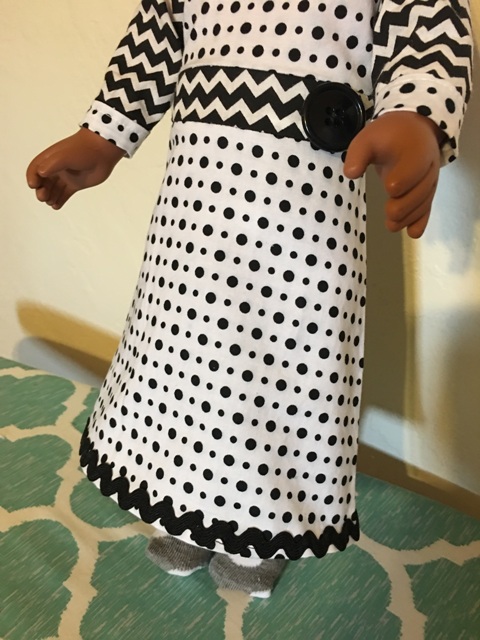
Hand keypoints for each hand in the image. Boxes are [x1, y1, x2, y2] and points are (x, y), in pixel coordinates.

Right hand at [26, 128, 124, 209]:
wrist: (103, 151)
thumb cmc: (83, 150)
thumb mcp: (64, 156)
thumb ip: (52, 165)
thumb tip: (41, 173)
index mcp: (50, 159)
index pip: (35, 170)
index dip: (32, 178)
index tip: (34, 185)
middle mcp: (56, 168)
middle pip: (43, 183)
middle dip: (41, 191)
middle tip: (44, 197)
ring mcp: (66, 177)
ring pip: (53, 190)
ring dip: (49, 197)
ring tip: (51, 201)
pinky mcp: (76, 184)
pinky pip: (64, 194)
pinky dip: (59, 201)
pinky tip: (56, 206)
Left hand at [343, 111, 443, 238]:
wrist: (412, 130)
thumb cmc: (387, 135)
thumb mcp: (368, 138)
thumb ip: (358, 154)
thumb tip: (350, 174)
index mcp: (415, 150)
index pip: (413, 168)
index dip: (402, 180)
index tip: (389, 187)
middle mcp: (428, 167)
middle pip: (420, 191)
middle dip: (404, 205)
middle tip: (388, 213)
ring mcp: (430, 180)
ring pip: (423, 202)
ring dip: (408, 216)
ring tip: (391, 225)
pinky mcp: (428, 190)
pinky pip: (427, 206)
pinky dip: (420, 221)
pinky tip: (412, 233)